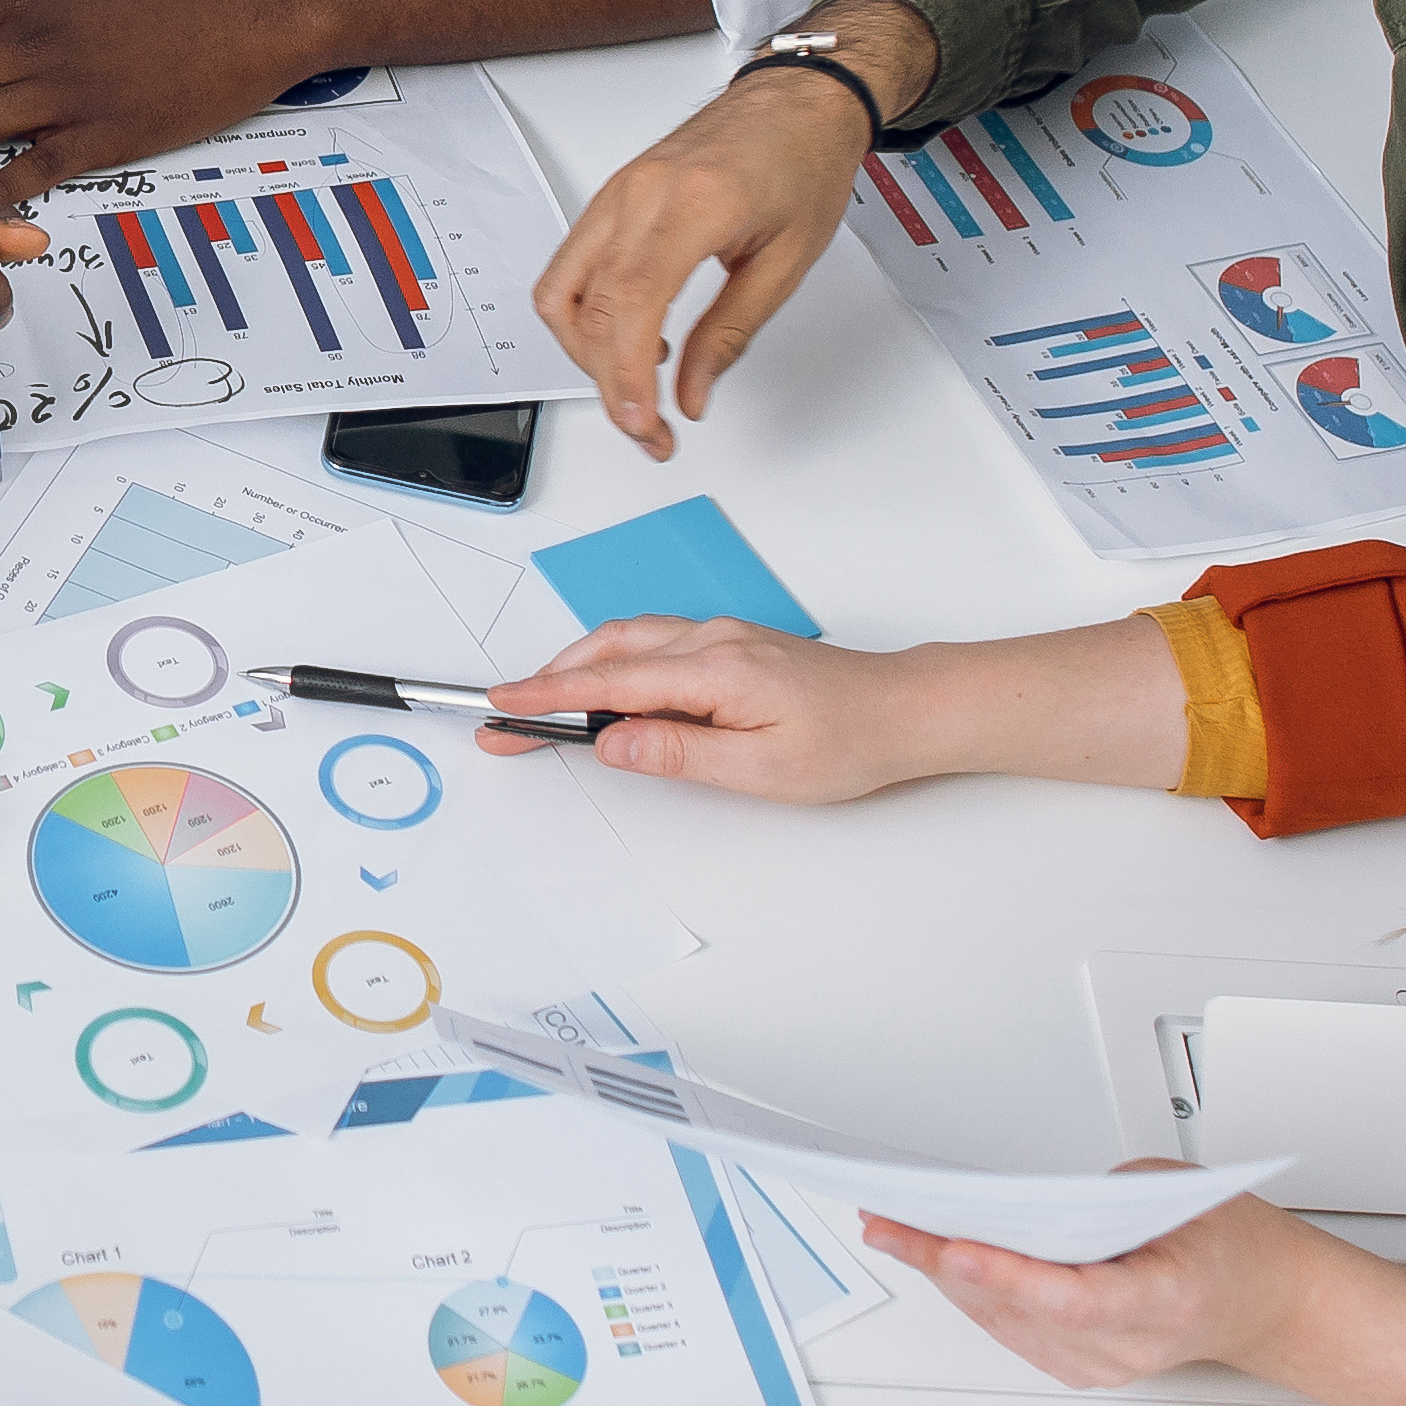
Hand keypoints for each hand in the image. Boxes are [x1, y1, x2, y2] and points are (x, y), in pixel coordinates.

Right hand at [476, 616, 945, 806]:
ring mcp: (721, 637)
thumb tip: (614, 743)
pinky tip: (610, 692)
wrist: (903, 711)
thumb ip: (678, 752)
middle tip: (506, 715)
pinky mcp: (730, 646)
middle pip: (607, 650)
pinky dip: (615, 664)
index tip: (502, 704)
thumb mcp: (759, 768)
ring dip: (580, 668)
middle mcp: (711, 640)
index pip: (610, 683)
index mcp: (714, 669)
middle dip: (548, 679)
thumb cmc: (848, 740)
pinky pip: (655, 646)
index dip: (548, 694)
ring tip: (545, 707)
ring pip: (628, 642)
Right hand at [534, 59, 890, 459]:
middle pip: (589, 308)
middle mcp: (641, 193)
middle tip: (650, 429)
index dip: (625, 374)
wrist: (796, 100)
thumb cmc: (803, 160)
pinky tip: (632, 339)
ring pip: (562, 291)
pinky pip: (571, 267)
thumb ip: (731, 335)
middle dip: (610, 383)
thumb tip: (691, 394)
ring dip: (587, 354)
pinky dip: (588, 317)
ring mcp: (618, 192)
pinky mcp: (612, 196)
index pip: (631, 303)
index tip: (642, 422)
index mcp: (695, 204)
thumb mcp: (787, 262)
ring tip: (637, 389)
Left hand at [858, 1189, 1405, 1405]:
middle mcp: (1126, 1348)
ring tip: (891, 1229)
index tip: (954, 1245)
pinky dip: (971, 1293)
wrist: (1266, 1303)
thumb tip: (1022, 1204)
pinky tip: (934, 1260)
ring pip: (1002, 1323)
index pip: (1071, 1299)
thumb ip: (1102, 1197)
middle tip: (888, 1218)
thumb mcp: (1178, 1192)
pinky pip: (1010, 1330)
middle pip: (1019, 1310)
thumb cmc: (1233, 1247)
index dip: (1007, 1276)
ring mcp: (1100, 1367)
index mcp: (1164, 1302)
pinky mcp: (1079, 1367)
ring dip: (944, 1277)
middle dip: (945, 1260)